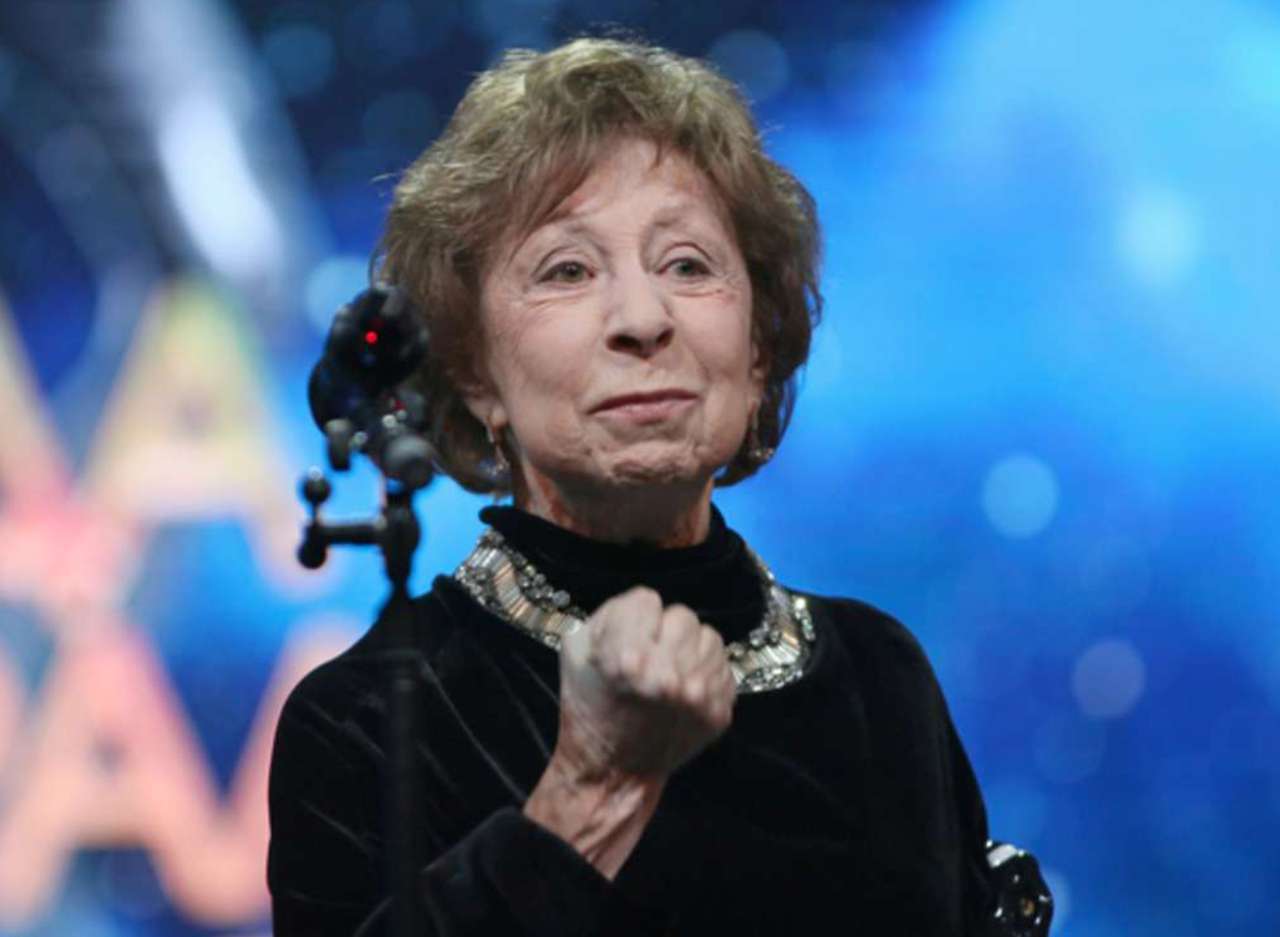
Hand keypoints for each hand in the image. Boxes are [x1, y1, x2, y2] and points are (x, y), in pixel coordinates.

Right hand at [523, 587, 734, 877]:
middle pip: (682, 616)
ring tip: (669, 669)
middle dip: (663, 632)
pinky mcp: (718, 714)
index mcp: (629, 660)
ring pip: (709, 637)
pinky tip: (684, 687)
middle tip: (648, 657)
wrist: (612, 767)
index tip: (626, 641)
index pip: (648, 600)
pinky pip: (723, 667)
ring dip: (689, 649)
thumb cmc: (589, 705)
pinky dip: (705, 672)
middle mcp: (669, 679)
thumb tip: (649, 605)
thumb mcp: (576, 649)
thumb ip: (610, 613)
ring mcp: (698, 698)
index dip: (634, 618)